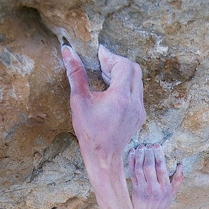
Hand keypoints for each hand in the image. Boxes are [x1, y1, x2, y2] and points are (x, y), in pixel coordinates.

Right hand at [61, 44, 145, 170]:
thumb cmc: (90, 132)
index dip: (110, 57)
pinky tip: (111, 91)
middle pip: (134, 69)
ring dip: (122, 74)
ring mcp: (140, 110)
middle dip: (117, 63)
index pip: (124, 65)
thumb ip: (76, 74)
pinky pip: (137, 93)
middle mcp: (135, 102)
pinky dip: (126, 86)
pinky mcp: (140, 115)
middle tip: (101, 65)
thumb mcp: (79, 101)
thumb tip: (68, 51)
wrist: (103, 156)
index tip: (98, 55)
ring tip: (104, 76)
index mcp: (121, 97)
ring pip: (137, 81)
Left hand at [128, 144, 182, 208]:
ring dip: (139, 156)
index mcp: (165, 188)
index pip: (161, 168)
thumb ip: (178, 179)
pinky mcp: (135, 189)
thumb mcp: (173, 193)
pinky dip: (132, 162)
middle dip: (148, 154)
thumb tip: (180, 165)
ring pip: (140, 169)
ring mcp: (143, 189)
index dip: (158, 155)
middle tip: (148, 145)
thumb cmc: (162, 204)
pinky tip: (133, 154)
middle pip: (149, 167)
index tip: (156, 146)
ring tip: (141, 147)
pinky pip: (132, 173)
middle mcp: (154, 188)